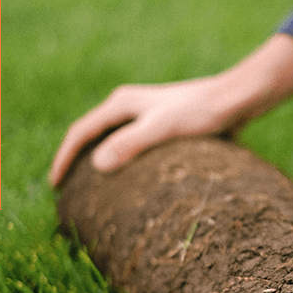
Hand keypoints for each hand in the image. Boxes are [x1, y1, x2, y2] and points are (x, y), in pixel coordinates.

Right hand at [48, 34, 292, 186]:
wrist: (237, 99)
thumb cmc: (202, 112)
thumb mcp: (164, 128)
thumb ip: (132, 144)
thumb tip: (98, 165)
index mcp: (122, 104)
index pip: (81, 132)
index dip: (64, 159)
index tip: (55, 186)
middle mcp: (130, 107)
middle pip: (92, 135)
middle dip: (77, 162)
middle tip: (67, 192)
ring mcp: (147, 116)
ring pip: (113, 142)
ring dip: (100, 163)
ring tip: (93, 191)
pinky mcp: (165, 127)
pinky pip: (134, 148)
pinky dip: (125, 165)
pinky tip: (133, 185)